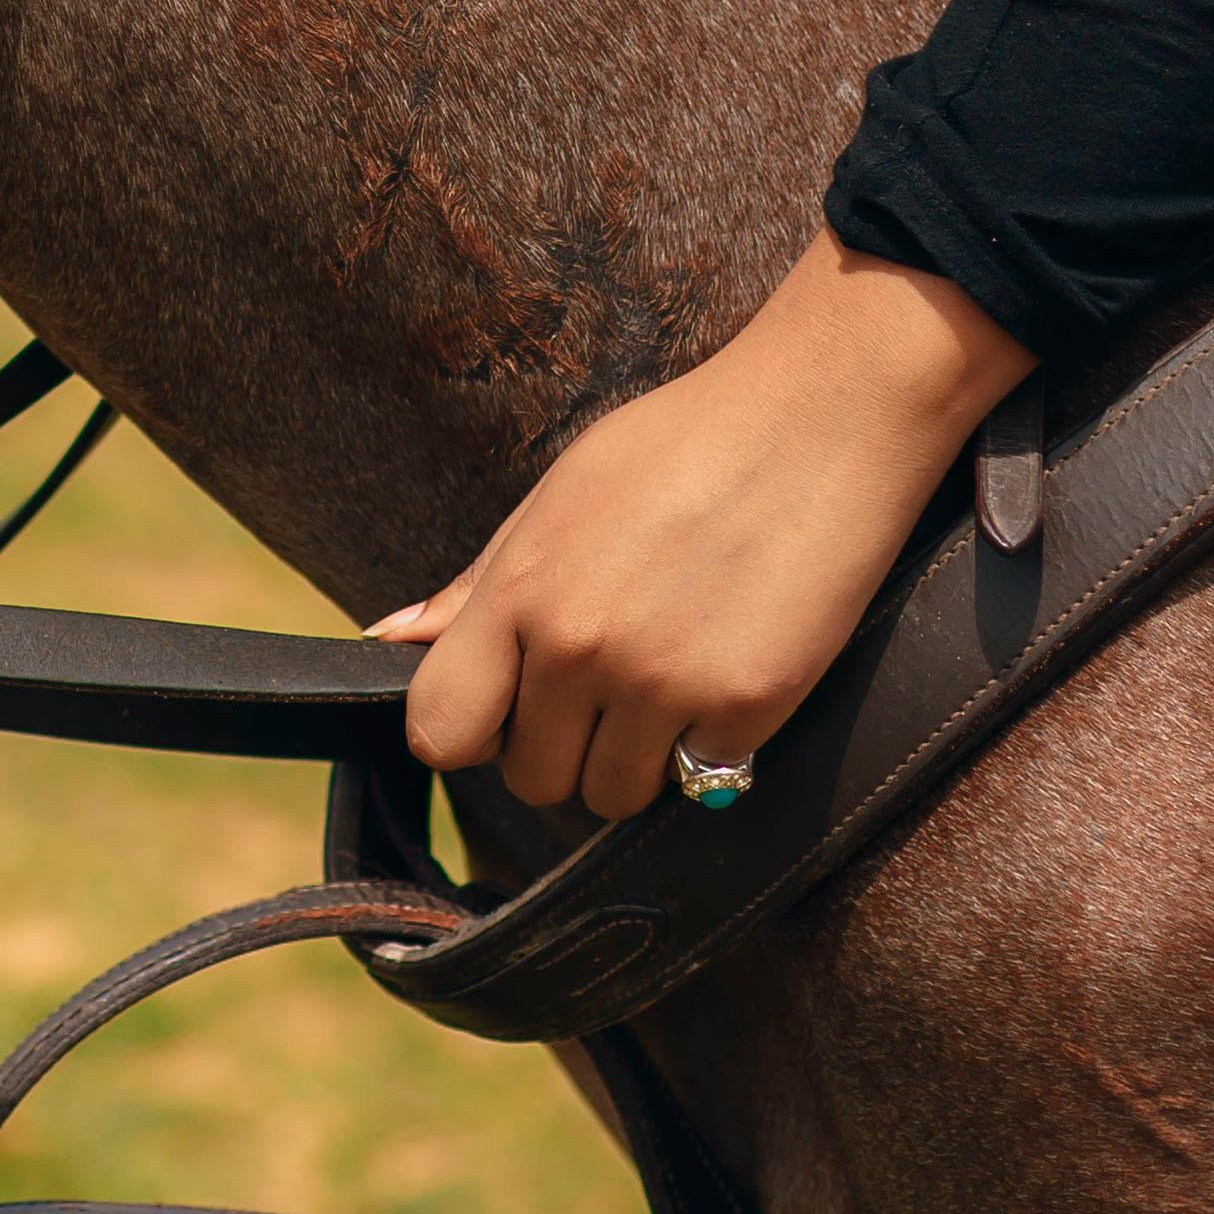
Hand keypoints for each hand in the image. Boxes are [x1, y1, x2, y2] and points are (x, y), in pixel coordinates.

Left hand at [369, 233, 1027, 822]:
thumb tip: (390, 641)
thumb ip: (478, 584)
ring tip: (670, 680)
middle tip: (609, 687)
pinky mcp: (746, 705)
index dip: (470, 731)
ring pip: (612, 798)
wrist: (823, 414)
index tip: (505, 709)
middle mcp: (579, 645)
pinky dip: (712, 747)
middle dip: (563, 748)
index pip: (440, 730)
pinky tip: (730, 669)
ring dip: (635, 761)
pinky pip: (700, 782)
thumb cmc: (685, 444)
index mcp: (521, 589)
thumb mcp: (560, 494)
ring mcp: (663, 682)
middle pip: (531, 780)